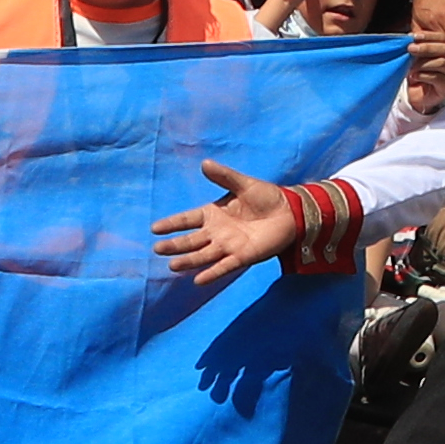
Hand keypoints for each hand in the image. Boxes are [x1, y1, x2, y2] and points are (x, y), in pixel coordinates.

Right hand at [151, 158, 308, 285]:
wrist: (290, 212)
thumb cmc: (266, 197)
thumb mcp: (243, 184)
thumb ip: (224, 176)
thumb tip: (204, 163)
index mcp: (213, 213)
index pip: (187, 220)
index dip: (172, 224)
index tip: (154, 228)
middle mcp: (217, 232)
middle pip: (191, 241)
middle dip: (174, 245)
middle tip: (157, 249)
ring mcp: (228, 246)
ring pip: (203, 255)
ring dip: (188, 261)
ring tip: (172, 266)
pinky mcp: (242, 256)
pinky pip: (224, 266)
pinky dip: (212, 273)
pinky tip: (198, 280)